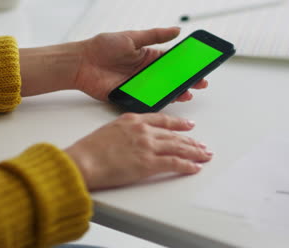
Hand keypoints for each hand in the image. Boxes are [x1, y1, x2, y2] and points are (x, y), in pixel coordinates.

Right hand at [64, 113, 212, 189]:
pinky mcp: (149, 163)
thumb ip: (126, 132)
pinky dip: (188, 165)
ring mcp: (148, 146)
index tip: (189, 126)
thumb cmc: (89, 150)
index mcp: (133, 120)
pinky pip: (174, 163)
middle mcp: (144, 130)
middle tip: (202, 145)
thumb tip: (133, 140)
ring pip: (179, 147)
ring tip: (205, 155)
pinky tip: (195, 168)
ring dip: (195, 152)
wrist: (82, 161)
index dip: (179, 124)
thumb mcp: (109, 130)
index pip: (163, 120)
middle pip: (174, 135)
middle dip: (191, 141)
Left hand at [75, 27, 208, 101]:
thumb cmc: (102, 47)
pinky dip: (160, 101)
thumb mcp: (131, 37)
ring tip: (188, 93)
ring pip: (163, 90)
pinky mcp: (131, 96)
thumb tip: (177, 30)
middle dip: (186, 81)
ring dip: (176, 92)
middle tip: (200, 83)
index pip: (172, 61)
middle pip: (171, 78)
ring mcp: (140, 85)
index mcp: (148, 56)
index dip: (186, 65)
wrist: (80, 63)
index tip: (200, 66)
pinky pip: (148, 100)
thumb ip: (155, 35)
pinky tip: (170, 100)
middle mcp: (146, 72)